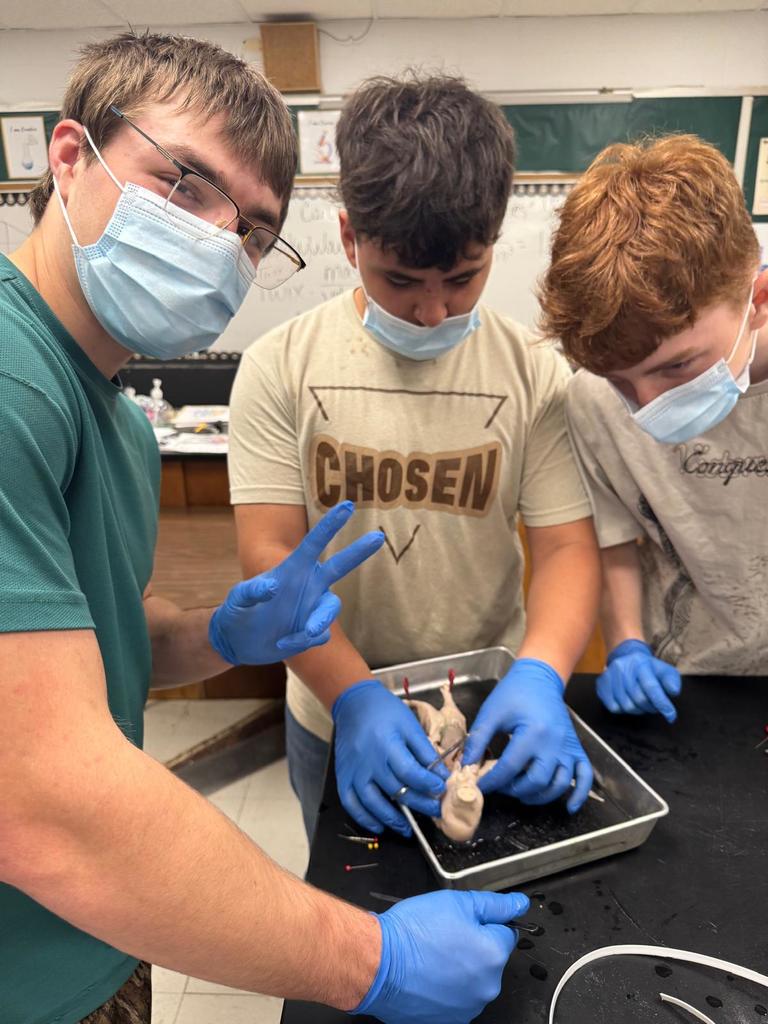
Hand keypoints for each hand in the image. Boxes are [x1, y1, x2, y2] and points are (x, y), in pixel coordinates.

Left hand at [208, 502, 383, 664]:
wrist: (239, 643)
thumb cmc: (237, 613)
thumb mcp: (238, 600)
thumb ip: (252, 591)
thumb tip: (273, 585)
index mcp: (292, 571)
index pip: (314, 544)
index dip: (331, 525)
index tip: (347, 506)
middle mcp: (308, 586)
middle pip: (340, 566)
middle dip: (358, 551)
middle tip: (378, 537)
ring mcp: (312, 608)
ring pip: (331, 610)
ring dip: (320, 621)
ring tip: (305, 634)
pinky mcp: (312, 631)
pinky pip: (319, 636)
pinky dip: (301, 641)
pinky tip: (282, 644)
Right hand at [332, 681, 448, 836]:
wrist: (354, 703)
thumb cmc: (385, 711)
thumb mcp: (409, 724)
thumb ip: (424, 750)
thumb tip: (440, 774)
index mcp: (387, 744)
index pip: (409, 772)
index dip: (427, 784)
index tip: (441, 790)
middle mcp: (368, 761)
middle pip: (395, 790)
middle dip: (418, 803)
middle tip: (434, 811)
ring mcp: (354, 771)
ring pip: (372, 803)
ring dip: (391, 819)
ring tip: (407, 828)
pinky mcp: (343, 776)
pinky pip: (351, 804)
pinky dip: (364, 818)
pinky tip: (379, 826)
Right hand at [353, 890, 529, 1023]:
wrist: (377, 963)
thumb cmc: (413, 933)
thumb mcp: (458, 903)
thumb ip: (494, 904)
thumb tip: (519, 904)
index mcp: (494, 954)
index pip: (506, 932)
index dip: (484, 922)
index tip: (464, 922)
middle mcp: (487, 986)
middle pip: (490, 959)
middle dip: (473, 946)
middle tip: (444, 936)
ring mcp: (468, 1008)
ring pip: (473, 980)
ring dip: (460, 969)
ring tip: (432, 956)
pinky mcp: (449, 1021)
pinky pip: (456, 998)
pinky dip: (446, 988)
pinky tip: (427, 975)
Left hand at [462, 658, 591, 813]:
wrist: (539, 677)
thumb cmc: (514, 693)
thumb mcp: (491, 712)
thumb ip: (478, 739)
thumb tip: (466, 766)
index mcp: (533, 733)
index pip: (510, 768)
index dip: (491, 781)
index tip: (479, 785)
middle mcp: (554, 743)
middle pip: (536, 781)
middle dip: (514, 790)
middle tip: (500, 787)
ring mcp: (568, 747)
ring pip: (559, 785)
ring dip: (540, 796)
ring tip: (521, 793)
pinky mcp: (576, 748)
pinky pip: (585, 776)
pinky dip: (579, 795)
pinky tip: (568, 807)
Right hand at [597, 639, 681, 722]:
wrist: (626, 657)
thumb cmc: (647, 667)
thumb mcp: (663, 670)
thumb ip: (672, 680)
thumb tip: (673, 691)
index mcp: (641, 663)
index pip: (652, 687)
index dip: (662, 704)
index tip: (670, 715)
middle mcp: (623, 668)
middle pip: (639, 699)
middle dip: (650, 707)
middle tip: (654, 705)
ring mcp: (610, 676)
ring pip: (626, 706)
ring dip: (638, 709)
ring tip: (642, 703)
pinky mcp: (601, 684)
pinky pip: (613, 707)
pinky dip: (623, 709)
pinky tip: (628, 700)